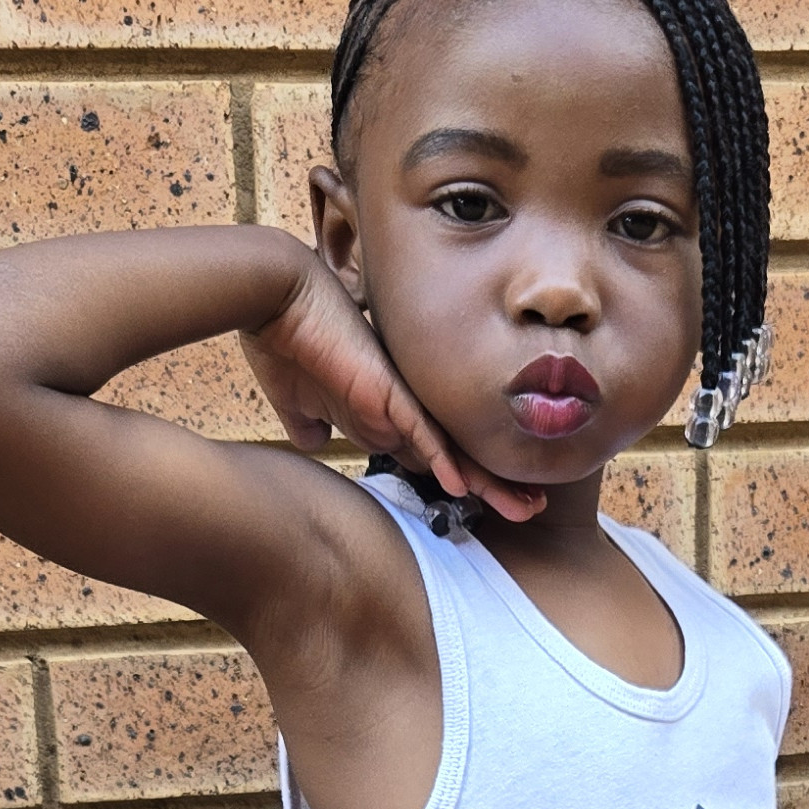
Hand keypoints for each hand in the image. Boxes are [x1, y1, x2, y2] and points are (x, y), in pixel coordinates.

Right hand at [239, 249, 544, 524]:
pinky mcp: (385, 393)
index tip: (484, 503)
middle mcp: (398, 408)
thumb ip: (309, 423)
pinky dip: (442, 460)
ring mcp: (396, 401)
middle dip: (492, 487)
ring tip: (526, 509)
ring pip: (453, 452)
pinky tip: (461, 487)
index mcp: (381, 412)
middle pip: (455, 458)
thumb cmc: (284, 340)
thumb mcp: (295, 399)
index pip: (428, 454)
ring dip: (488, 484)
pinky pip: (421, 433)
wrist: (278, 298)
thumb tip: (314, 442)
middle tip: (530, 510)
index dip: (456, 481)